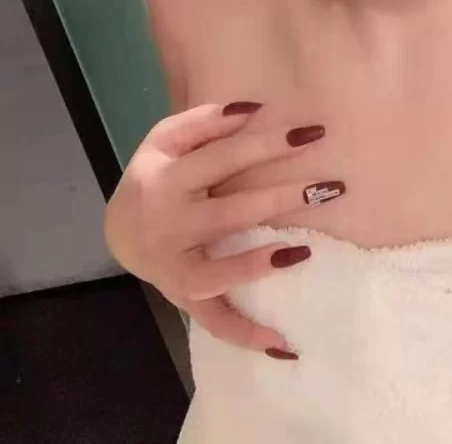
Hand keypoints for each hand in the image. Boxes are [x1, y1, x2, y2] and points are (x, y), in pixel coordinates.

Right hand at [104, 102, 330, 353]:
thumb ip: (205, 122)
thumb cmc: (156, 175)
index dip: (266, 143)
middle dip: (281, 197)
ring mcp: (174, 268)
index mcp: (165, 179)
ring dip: (258, 265)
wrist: (120, 229)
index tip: (310, 134)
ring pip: (216, 274)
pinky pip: (214, 321)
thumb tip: (253, 109)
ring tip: (302, 251)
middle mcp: (168, 226)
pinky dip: (245, 335)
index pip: (222, 157)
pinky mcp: (184, 298)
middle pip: (229, 212)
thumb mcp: (166, 139)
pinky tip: (284, 343)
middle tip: (328, 187)